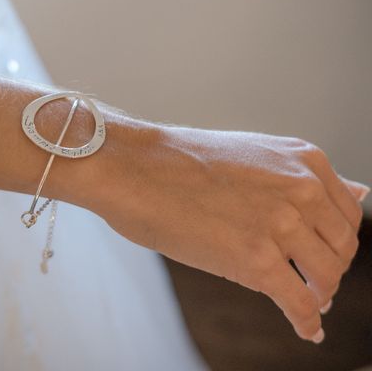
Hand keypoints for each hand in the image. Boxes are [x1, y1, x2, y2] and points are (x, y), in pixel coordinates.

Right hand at [86, 123, 367, 342]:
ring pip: (326, 277)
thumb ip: (305, 177)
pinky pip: (299, 303)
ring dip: (319, 295)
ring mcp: (281, 225)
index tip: (321, 253)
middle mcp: (302, 189)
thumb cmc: (179, 161)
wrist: (133, 167)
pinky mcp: (256, 260)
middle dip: (329, 269)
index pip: (347, 213)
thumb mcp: (254, 152)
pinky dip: (307, 322)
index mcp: (304, 160)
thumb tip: (361, 192)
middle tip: (311, 281)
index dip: (335, 240)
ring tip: (304, 300)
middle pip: (342, 247)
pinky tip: (305, 330)